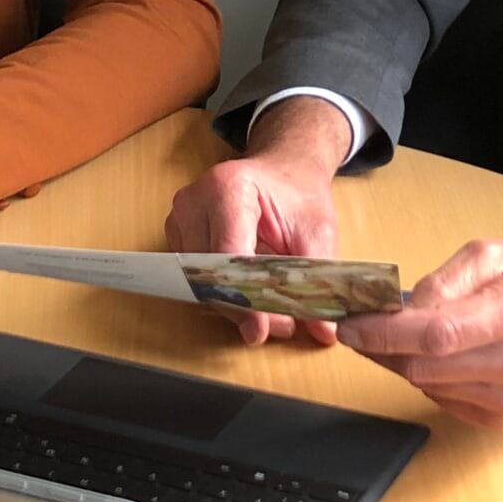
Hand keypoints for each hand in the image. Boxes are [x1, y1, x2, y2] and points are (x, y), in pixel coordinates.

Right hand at [166, 96, 348, 346]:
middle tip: (279, 326)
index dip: (242, 295)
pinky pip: (194, 277)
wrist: (283, 172)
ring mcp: (180, 217)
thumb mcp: (317, 230)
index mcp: (228, 188)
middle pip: (208, 272)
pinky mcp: (178, 234)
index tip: (261, 328)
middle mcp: (194, 201)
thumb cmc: (297, 195)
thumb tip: (324, 329)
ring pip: (198, 280)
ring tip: (271, 316)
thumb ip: (315, 276)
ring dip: (232, 304)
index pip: (227, 253)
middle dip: (242, 306)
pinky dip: (222, 293)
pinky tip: (250, 297)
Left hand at [337, 242, 502, 429]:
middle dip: (383, 349)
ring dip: (404, 363)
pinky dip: (431, 379)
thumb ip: (448, 277)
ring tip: (404, 336)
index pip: (436, 333)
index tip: (352, 326)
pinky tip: (441, 357)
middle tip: (364, 328)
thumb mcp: (499, 252)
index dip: (384, 333)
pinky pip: (447, 402)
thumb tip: (405, 307)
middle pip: (425, 367)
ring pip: (429, 388)